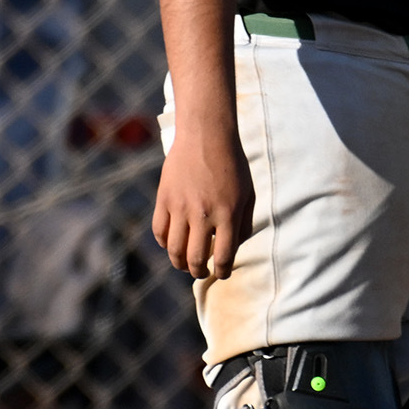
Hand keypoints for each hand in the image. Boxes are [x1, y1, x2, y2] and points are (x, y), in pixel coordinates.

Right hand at [151, 127, 252, 279]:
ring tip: (185, 264)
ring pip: (174, 250)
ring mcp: (181, 207)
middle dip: (199, 272)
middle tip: (201, 272)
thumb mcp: (248, 194)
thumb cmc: (232, 165)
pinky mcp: (164, 198)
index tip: (221, 273)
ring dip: (179, 263)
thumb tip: (233, 248)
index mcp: (228, 215)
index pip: (223, 257)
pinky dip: (164, 243)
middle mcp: (203, 215)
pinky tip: (172, 243)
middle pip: (195, 259)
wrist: (206, 136)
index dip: (222, 271)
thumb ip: (243, 224)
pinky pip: (160, 231)